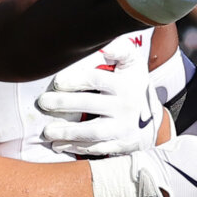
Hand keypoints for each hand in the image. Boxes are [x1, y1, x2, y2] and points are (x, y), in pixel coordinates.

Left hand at [37, 41, 157, 156]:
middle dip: (64, 104)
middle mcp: (126, 106)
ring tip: (47, 131)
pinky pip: (97, 148)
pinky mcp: (121, 145)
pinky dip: (76, 148)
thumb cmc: (134, 85)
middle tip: (43, 103)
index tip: (57, 82)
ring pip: (93, 132)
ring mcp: (124, 128)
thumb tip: (107, 48)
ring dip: (68, 132)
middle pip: (91, 105)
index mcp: (126, 84)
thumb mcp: (133, 64)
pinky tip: (59, 145)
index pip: (97, 79)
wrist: (153, 119)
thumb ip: (121, 49)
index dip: (75, 80)